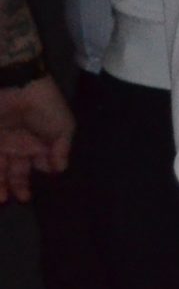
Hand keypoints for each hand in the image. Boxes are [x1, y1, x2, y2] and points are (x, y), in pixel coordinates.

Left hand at [0, 77, 73, 200]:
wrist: (17, 89)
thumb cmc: (45, 108)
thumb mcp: (63, 127)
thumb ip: (62, 149)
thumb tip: (60, 169)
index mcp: (41, 140)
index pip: (41, 163)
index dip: (43, 175)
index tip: (46, 191)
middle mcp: (21, 144)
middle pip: (19, 169)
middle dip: (20, 185)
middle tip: (23, 199)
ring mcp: (3, 144)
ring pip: (2, 170)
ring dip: (2, 185)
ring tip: (4, 199)